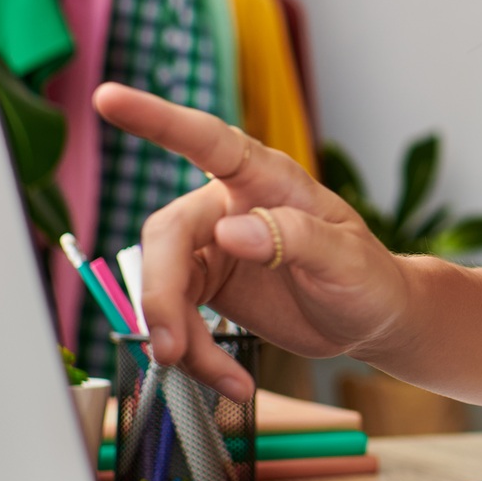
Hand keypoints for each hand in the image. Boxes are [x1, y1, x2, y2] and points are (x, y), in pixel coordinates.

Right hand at [91, 84, 413, 397]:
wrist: (372, 319)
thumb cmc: (370, 277)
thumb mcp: (347, 259)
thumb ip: (294, 238)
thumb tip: (228, 232)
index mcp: (267, 179)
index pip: (207, 140)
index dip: (157, 119)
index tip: (108, 97)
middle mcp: (230, 205)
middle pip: (167, 237)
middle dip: (161, 295)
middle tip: (172, 348)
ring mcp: (214, 246)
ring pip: (163, 284)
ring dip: (178, 335)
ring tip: (215, 376)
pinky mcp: (207, 285)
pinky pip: (178, 319)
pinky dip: (195, 356)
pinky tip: (230, 383)